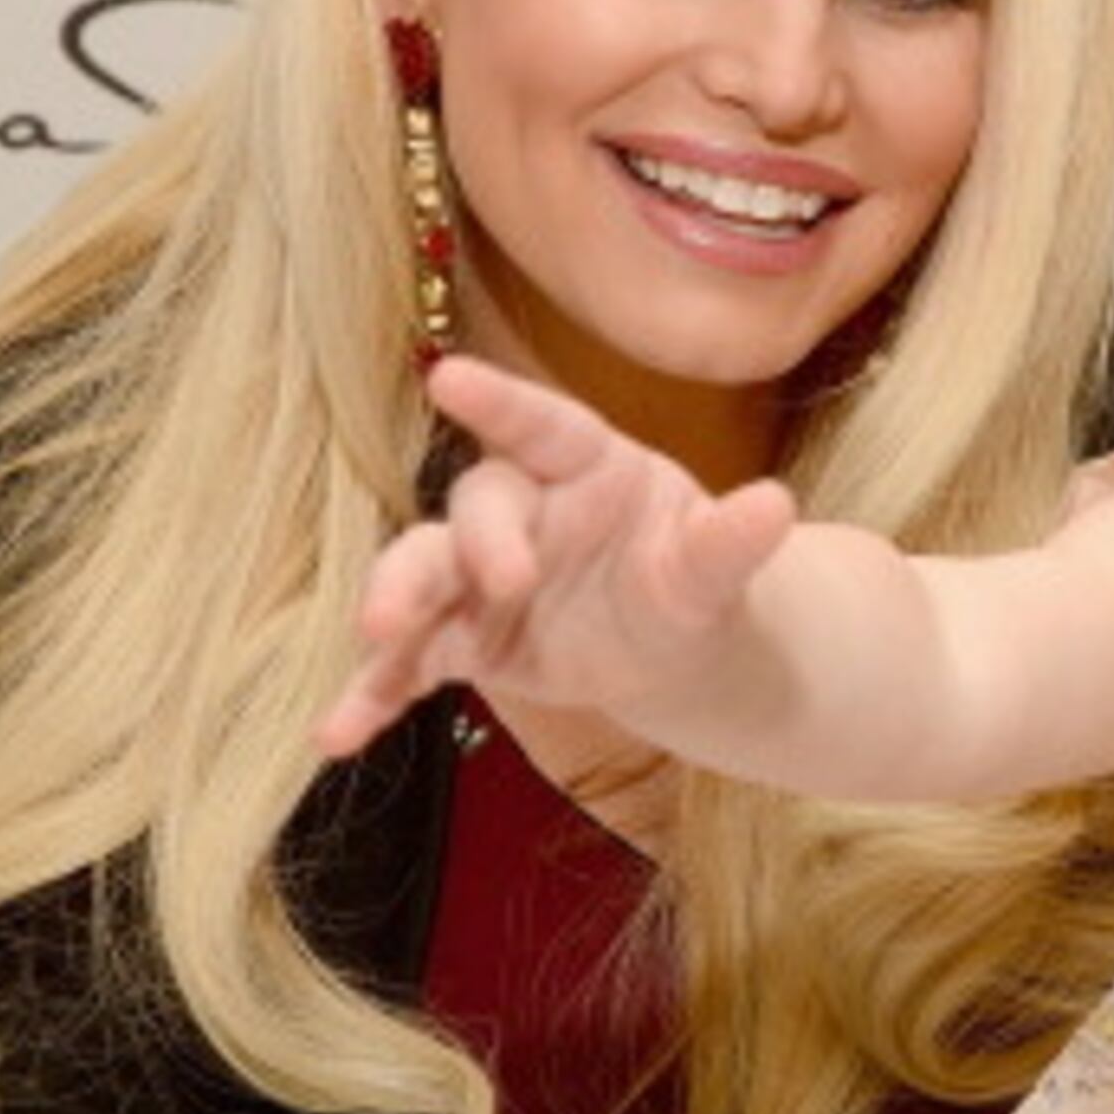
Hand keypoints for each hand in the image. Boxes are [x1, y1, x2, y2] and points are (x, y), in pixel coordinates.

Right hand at [313, 354, 796, 758]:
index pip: (540, 425)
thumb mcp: (713, 566)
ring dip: (397, 603)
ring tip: (378, 635)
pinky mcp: (459, 639)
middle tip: (498, 579)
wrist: (666, 645)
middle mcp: (519, 509)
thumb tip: (777, 506)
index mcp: (584, 464)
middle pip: (476, 508)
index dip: (497, 401)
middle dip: (476, 541)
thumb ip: (730, 541)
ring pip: (423, 577)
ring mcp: (476, 575)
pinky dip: (372, 694)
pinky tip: (336, 734)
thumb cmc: (686, 578)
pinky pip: (408, 663)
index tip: (448, 378)